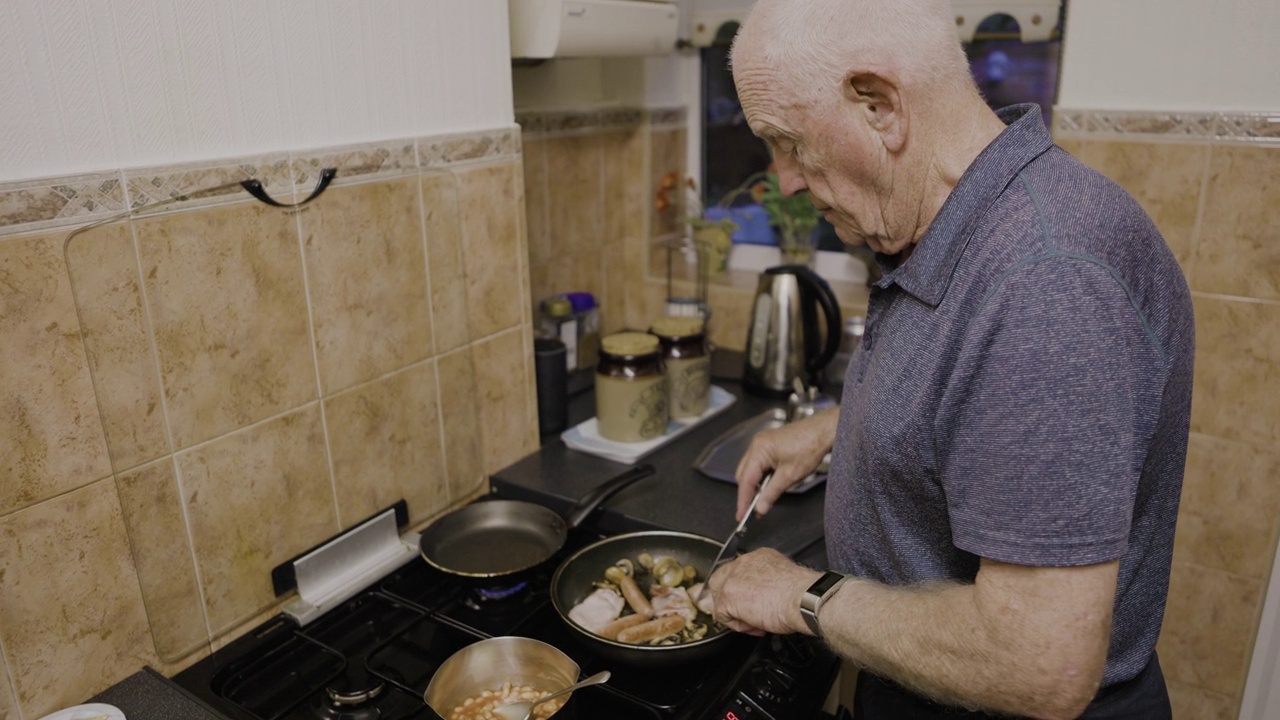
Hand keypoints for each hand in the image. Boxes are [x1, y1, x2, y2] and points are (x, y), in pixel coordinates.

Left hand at [707, 548, 821, 635]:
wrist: (804, 600)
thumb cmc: (803, 594)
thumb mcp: (784, 579)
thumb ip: (767, 582)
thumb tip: (762, 596)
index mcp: (758, 557)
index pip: (737, 572)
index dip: (742, 592)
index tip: (752, 604)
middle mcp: (743, 563)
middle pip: (721, 582)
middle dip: (730, 601)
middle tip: (748, 615)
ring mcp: (732, 578)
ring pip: (720, 599)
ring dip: (736, 614)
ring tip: (757, 622)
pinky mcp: (728, 596)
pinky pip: (722, 616)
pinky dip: (738, 626)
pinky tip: (756, 625)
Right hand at [734, 408, 837, 519]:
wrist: (825, 431)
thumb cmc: (811, 445)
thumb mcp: (790, 475)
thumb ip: (771, 493)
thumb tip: (760, 507)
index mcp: (759, 449)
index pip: (745, 480)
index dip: (743, 500)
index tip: (742, 515)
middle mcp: (757, 444)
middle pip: (744, 474)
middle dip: (748, 493)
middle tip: (753, 510)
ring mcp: (763, 443)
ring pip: (751, 470)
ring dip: (756, 485)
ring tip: (764, 500)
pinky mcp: (770, 445)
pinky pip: (759, 464)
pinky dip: (762, 477)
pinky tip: (769, 486)